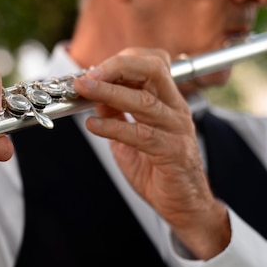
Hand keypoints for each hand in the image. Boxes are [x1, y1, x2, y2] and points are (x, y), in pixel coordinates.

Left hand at [74, 49, 230, 258]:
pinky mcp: (172, 152)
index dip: (121, 61)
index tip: (92, 69)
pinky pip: (141, 135)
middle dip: (117, 67)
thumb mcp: (130, 136)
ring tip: (83, 91)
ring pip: (144, 101)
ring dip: (108, 93)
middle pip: (152, 70)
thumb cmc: (157, 169)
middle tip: (87, 75)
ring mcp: (176, 129)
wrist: (183, 205)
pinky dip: (113, 127)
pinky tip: (93, 125)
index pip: (151, 63)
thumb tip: (92, 92)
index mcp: (167, 100)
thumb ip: (116, 113)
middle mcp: (175, 109)